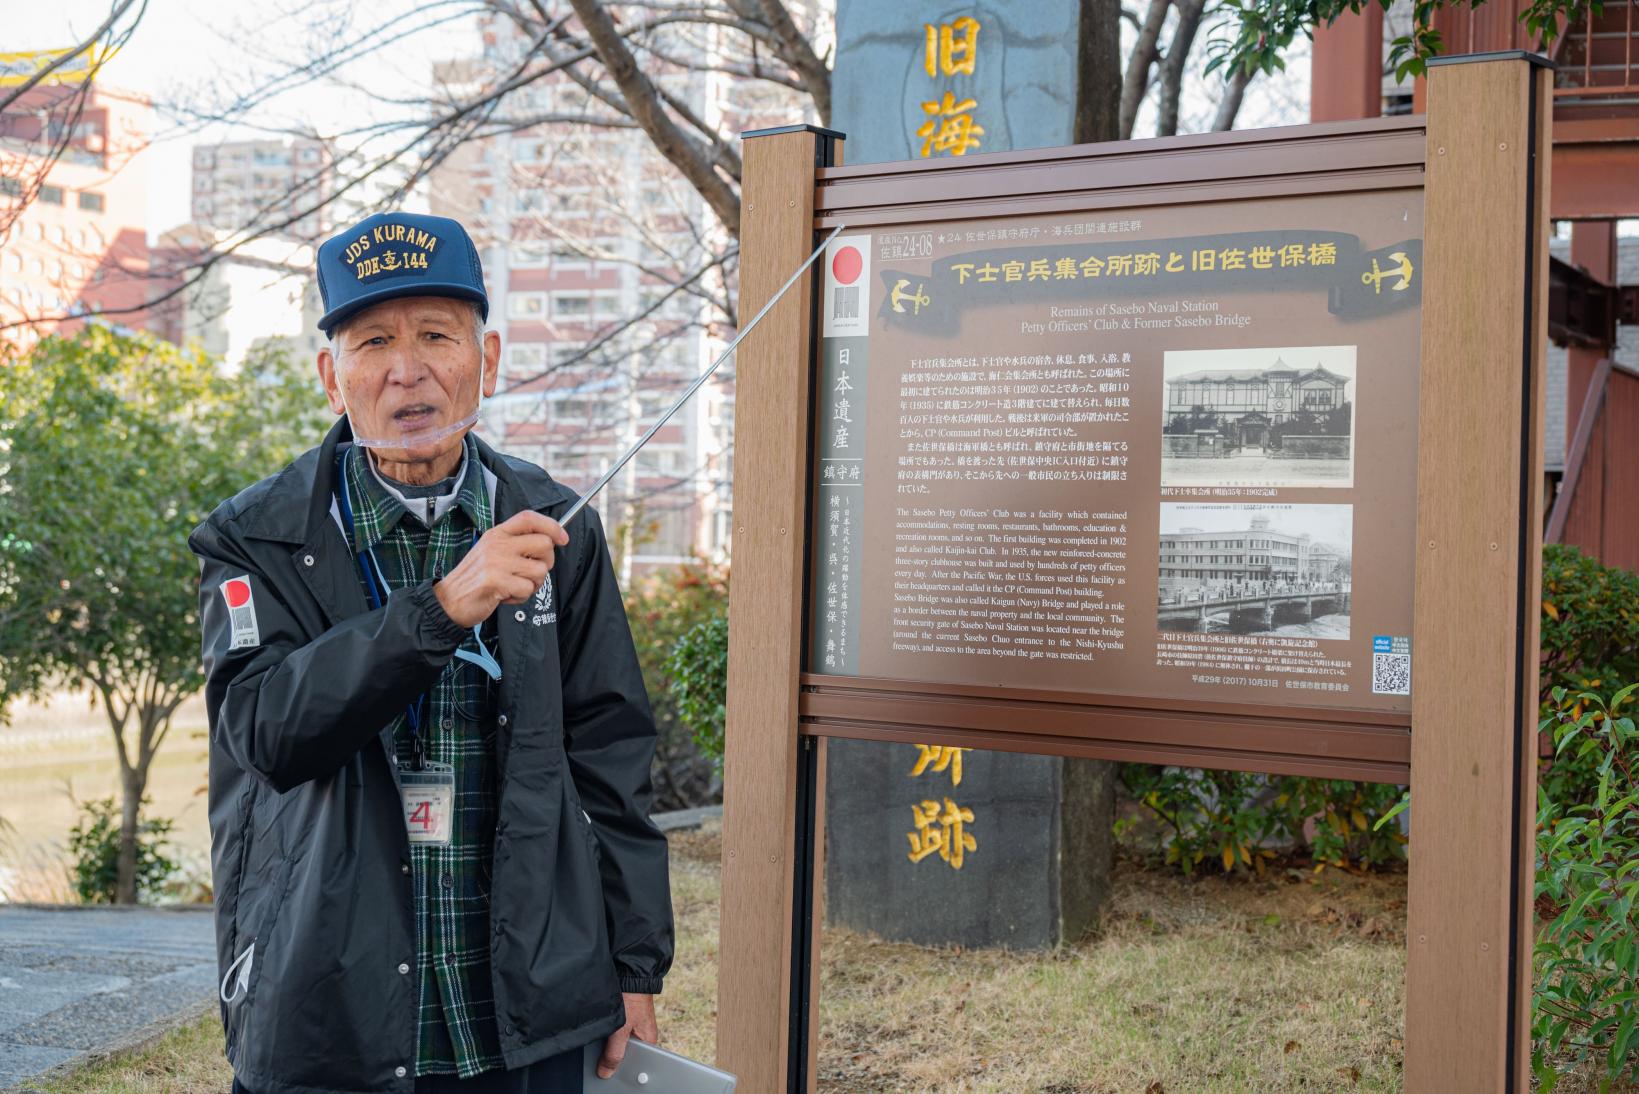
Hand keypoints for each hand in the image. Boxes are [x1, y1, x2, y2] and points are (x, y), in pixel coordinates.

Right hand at [432, 510, 567, 628]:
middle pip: (544, 544)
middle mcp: (498, 544)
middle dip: (547, 562)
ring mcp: (496, 562)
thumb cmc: (476, 579)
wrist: (449, 601)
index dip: (552, 526)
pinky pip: (528, 589)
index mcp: (497, 533)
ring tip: (514, 586)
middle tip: (532, 573)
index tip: (563, 538)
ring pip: (540, 570)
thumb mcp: (492, 552)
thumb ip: (516, 545)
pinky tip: (505, 596)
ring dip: (533, 584)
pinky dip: (521, 597)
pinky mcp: (496, 581)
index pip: (529, 518)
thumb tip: (551, 541)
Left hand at [596, 992, 658, 1078]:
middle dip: (612, 1054)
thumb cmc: (632, 999)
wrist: (630, 973)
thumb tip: (606, 1072)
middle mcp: (641, 1034)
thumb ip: (615, 1053)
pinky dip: (606, 1031)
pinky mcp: (624, 1016)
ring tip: (602, 1035)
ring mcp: (632, 1025)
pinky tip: (601, 1028)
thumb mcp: (622, 1030)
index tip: (607, 1067)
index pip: (635, 1061)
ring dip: (607, 1041)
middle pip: (624, 1052)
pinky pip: (613, 1031)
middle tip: (603, 1049)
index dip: (620, 1066)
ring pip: (616, 1041)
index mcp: (648, 1041)